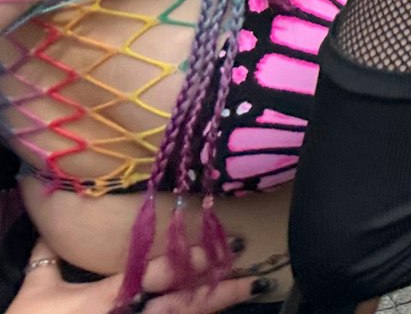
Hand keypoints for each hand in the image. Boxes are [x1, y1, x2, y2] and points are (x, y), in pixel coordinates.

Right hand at [4, 241, 265, 313]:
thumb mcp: (36, 292)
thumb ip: (49, 257)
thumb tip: (52, 227)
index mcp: (106, 298)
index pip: (155, 275)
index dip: (188, 262)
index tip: (216, 247)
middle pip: (182, 306)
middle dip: (218, 290)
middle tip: (251, 276)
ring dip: (214, 307)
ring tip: (245, 291)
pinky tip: (211, 311)